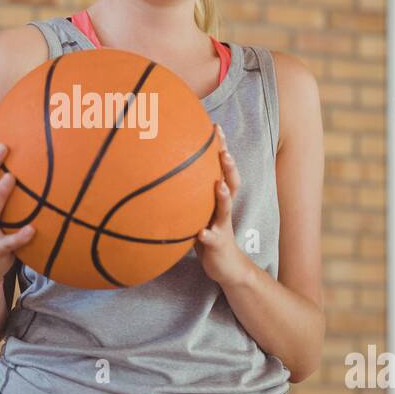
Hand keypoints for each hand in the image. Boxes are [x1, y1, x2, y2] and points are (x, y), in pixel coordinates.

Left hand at [194, 123, 246, 286]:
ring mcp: (222, 226)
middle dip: (228, 166)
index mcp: (218, 198)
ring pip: (226, 209)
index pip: (222, 169)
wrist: (225, 266)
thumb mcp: (198, 209)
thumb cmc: (208, 232)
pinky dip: (208, 235)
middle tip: (224, 151)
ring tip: (218, 184)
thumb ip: (189, 191)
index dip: (221, 148)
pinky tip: (201, 234)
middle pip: (230, 183)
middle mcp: (223, 209)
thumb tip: (163, 168)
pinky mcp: (218, 245)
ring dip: (223, 196)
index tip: (216, 126)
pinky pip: (212, 240)